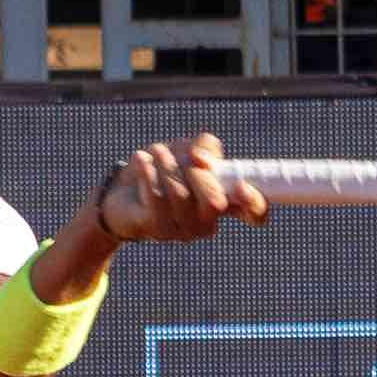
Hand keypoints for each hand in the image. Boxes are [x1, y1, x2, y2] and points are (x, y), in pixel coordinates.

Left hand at [92, 132, 267, 244]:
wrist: (122, 192)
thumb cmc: (162, 171)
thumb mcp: (187, 150)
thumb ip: (205, 147)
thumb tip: (202, 157)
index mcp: (224, 203)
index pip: (254, 212)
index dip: (254, 202)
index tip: (241, 185)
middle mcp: (206, 222)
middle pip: (214, 201)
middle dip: (197, 171)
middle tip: (184, 155)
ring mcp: (181, 230)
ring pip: (182, 195)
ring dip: (168, 165)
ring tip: (158, 151)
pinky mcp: (156, 228)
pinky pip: (156, 198)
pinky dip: (149, 172)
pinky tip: (142, 159)